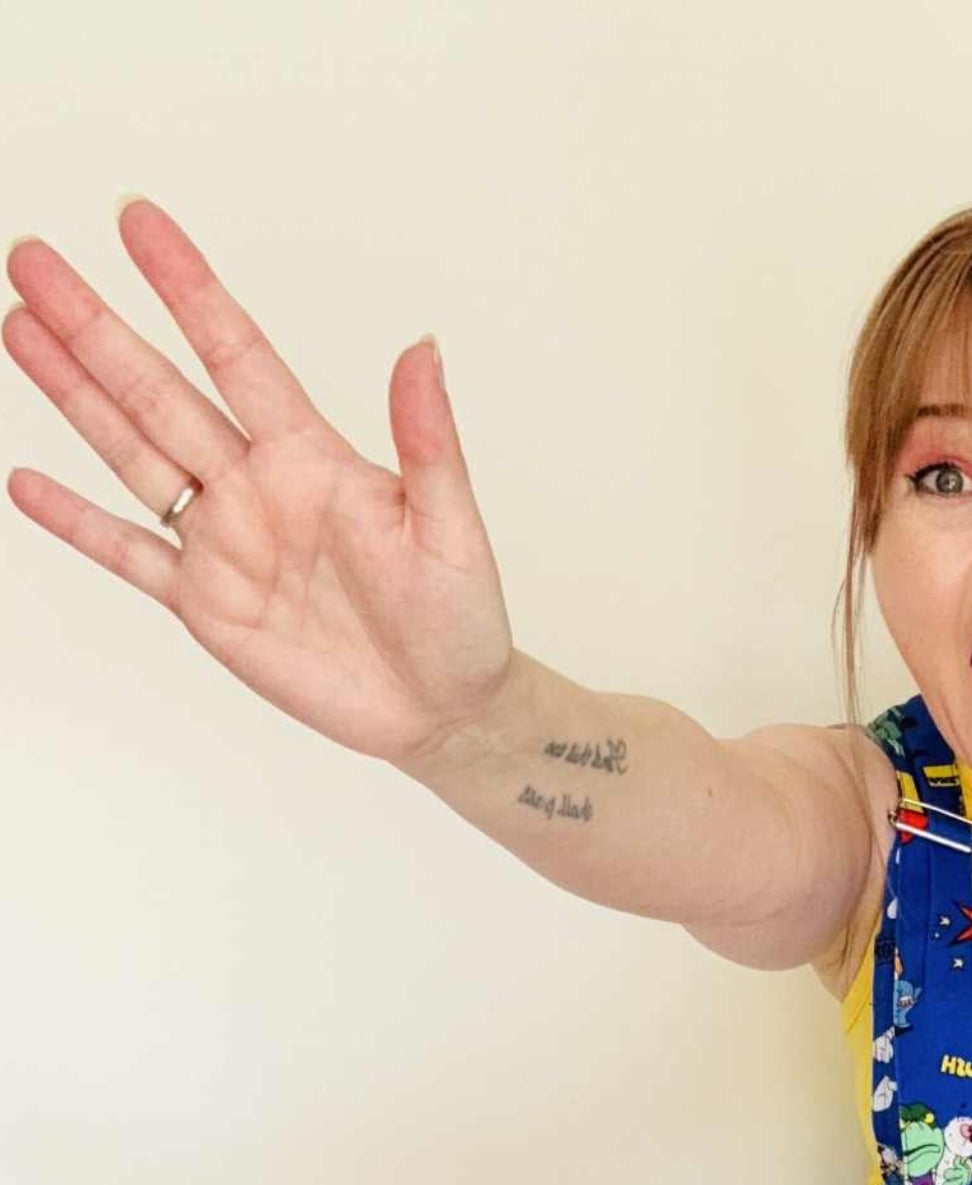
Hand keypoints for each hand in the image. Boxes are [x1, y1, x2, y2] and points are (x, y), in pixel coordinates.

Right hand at [4, 199, 514, 768]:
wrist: (443, 711)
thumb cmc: (460, 619)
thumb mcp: (451, 527)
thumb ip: (429, 442)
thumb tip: (424, 345)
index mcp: (312, 456)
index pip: (237, 352)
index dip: (187, 288)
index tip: (136, 219)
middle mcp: (256, 486)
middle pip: (160, 389)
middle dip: (96, 327)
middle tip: (33, 258)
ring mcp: (224, 544)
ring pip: (133, 453)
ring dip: (75, 395)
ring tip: (20, 328)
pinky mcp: (206, 607)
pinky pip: (130, 556)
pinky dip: (80, 524)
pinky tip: (28, 484)